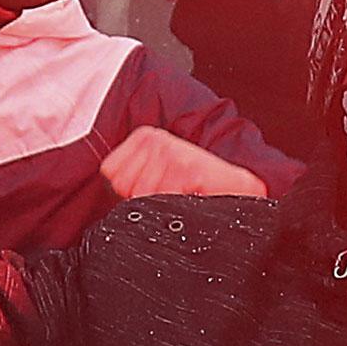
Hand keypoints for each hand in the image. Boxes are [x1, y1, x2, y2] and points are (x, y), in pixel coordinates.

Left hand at [100, 126, 266, 198]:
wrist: (237, 187)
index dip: (126, 191)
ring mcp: (171, 151)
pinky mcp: (187, 168)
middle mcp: (156, 139)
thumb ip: (130, 178)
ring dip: (160, 206)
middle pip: (122, 186)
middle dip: (142, 200)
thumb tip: (109, 194)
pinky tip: (189, 198)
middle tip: (170, 194)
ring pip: (140, 197)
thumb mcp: (157, 173)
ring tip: (181, 196)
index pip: (109, 172)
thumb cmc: (196, 185)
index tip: (152, 188)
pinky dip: (173, 209)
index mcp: (144, 136)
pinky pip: (161, 201)